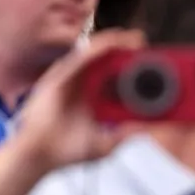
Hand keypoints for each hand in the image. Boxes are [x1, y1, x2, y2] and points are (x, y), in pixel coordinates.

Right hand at [15, 29, 145, 170]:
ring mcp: (70, 78)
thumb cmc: (66, 150)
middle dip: (126, 49)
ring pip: (95, 53)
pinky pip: (80, 57)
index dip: (131, 64)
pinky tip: (112, 43)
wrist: (41, 155)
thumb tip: (150, 128)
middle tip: (145, 43)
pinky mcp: (59, 76)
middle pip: (106, 59)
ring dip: (115, 42)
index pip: (114, 75)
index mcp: (92, 97)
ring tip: (134, 39)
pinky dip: (97, 48)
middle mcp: (81, 84)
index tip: (153, 61)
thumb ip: (126, 135)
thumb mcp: (106, 142)